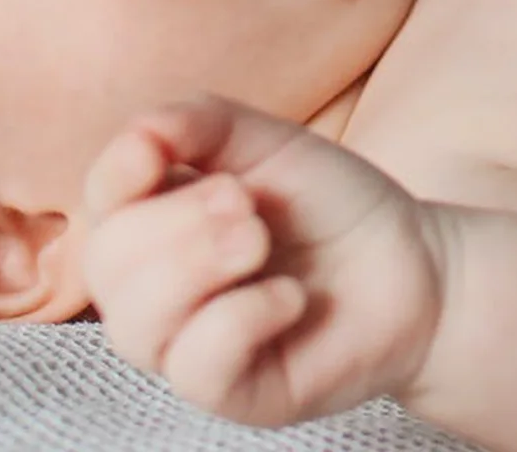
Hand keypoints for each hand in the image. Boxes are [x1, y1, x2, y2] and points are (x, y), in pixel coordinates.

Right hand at [81, 93, 443, 425]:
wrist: (415, 264)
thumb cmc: (331, 202)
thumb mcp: (268, 140)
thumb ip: (198, 123)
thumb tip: (139, 133)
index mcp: (161, 218)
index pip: (101, 200)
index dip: (114, 175)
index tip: (154, 153)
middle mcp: (160, 288)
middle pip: (109, 262)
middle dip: (177, 222)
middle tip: (246, 203)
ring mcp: (190, 346)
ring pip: (136, 324)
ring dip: (199, 266)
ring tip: (259, 240)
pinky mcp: (232, 393)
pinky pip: (197, 366)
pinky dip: (243, 317)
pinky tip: (290, 297)